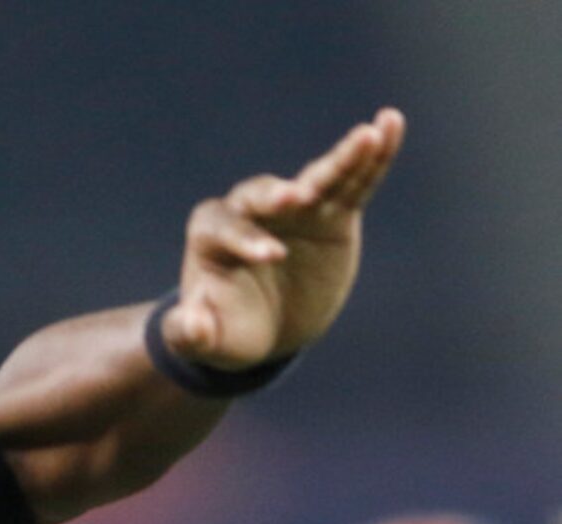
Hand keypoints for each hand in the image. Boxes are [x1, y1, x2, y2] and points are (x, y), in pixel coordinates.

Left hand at [166, 107, 404, 368]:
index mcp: (212, 237)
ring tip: (368, 136)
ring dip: (342, 157)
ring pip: (316, 177)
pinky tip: (390, 125)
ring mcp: (294, 209)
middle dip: (281, 194)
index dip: (245, 239)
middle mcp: (250, 212)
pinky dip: (373, 157)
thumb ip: (192, 333)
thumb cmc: (226, 332)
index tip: (271, 257)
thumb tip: (190, 324)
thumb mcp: (206, 341)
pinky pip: (354, 182)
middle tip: (299, 198)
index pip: (224, 229)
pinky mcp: (332, 212)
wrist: (263, 332)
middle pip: (263, 193)